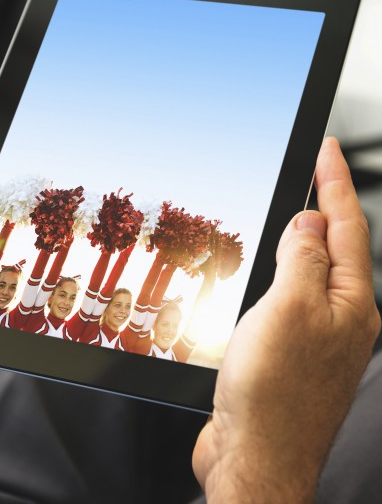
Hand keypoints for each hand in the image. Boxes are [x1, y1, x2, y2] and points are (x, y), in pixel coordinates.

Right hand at [193, 137, 380, 502]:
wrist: (254, 455)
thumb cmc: (273, 392)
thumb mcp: (289, 309)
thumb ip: (304, 260)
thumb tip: (311, 222)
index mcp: (350, 304)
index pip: (347, 226)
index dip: (334, 182)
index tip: (326, 149)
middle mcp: (339, 319)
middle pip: (336, 248)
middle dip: (324, 206)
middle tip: (312, 171)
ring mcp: (314, 336)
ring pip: (308, 273)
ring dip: (298, 241)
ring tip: (287, 214)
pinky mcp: (288, 351)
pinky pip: (286, 298)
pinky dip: (276, 276)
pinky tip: (264, 273)